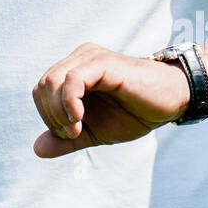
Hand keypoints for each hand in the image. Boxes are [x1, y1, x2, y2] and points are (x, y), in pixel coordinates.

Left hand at [31, 43, 191, 157]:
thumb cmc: (135, 113)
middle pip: (42, 86)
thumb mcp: (95, 132)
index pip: (40, 90)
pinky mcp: (103, 64)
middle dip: (51, 116)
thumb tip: (36, 149)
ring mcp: (90, 58)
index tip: (70, 134)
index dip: (47, 116)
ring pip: (52, 81)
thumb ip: (66, 139)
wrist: (171, 102)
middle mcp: (78, 59)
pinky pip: (72, 80)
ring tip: (77, 127)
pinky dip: (68, 103)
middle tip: (73, 133)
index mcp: (73, 71)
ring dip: (58, 112)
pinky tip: (79, 118)